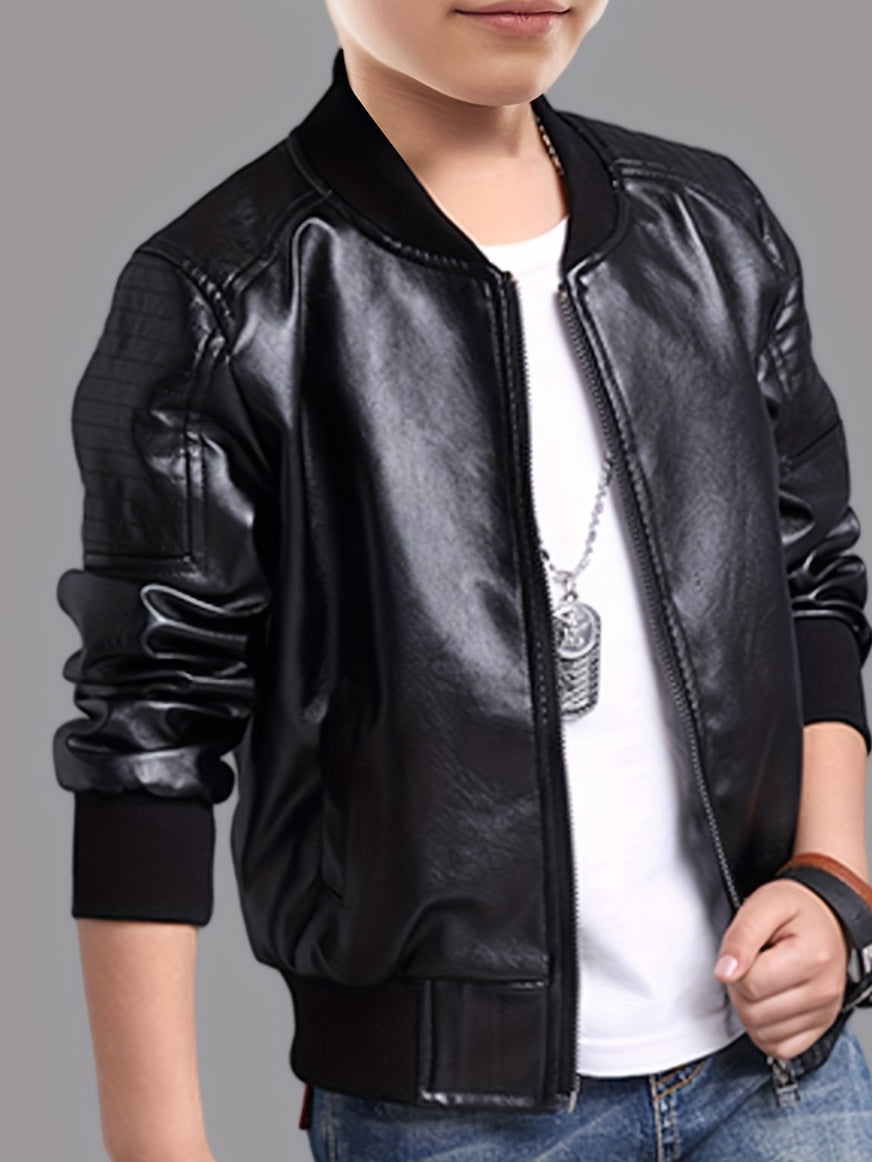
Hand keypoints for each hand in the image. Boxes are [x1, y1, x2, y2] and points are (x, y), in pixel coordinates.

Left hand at [714, 879, 849, 1059]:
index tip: (744, 952)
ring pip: (763, 1034)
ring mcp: (824, 1012)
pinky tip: (768, 1003)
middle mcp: (823, 990)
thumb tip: (725, 972)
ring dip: (750, 1010)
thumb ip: (740, 937)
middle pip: (754, 1013)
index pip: (750, 984)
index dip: (735, 968)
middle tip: (750, 965)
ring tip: (761, 979)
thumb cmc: (795, 910)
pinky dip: (765, 1031)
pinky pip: (781, 1048)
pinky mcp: (820, 1027)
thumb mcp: (763, 905)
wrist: (826, 917)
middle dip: (739, 990)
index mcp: (811, 957)